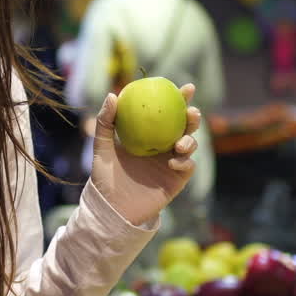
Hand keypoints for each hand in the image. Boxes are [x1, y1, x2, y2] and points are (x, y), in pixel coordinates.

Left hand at [90, 83, 200, 225]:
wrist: (112, 207)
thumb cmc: (105, 176)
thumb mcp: (102, 146)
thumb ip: (106, 122)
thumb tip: (112, 95)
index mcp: (151, 134)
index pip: (168, 112)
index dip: (180, 99)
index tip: (185, 88)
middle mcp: (165, 146)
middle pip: (186, 126)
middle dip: (194, 116)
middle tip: (191, 111)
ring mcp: (173, 162)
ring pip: (191, 145)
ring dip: (190, 140)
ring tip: (179, 143)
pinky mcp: (177, 180)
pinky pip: (187, 167)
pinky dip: (184, 162)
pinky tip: (172, 162)